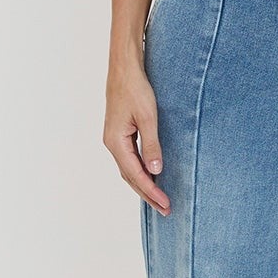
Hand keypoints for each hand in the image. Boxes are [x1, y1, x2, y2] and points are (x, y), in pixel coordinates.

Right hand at [103, 54, 170, 214]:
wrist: (124, 68)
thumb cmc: (135, 88)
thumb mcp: (148, 117)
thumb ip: (152, 144)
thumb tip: (155, 170)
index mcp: (116, 142)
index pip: (136, 175)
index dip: (151, 191)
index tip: (165, 204)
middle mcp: (112, 143)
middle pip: (130, 177)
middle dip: (148, 194)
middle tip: (166, 209)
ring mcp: (114, 139)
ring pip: (129, 170)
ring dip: (144, 185)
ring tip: (159, 199)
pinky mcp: (119, 133)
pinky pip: (129, 159)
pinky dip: (140, 172)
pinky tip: (151, 176)